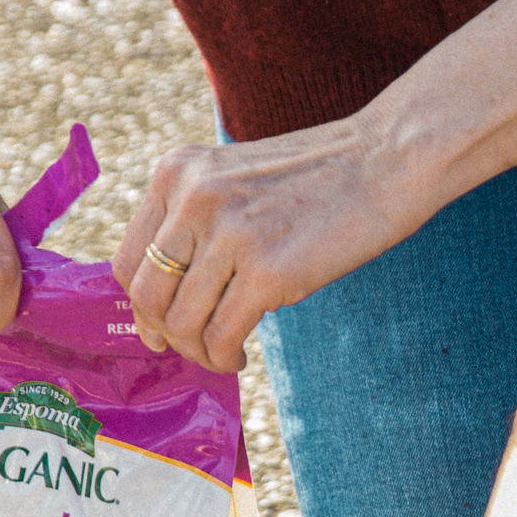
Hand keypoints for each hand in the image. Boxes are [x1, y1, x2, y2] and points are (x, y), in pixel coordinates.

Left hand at [110, 113, 434, 373]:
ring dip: (198, 351)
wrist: (387, 159)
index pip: (129, 258)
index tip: (159, 325)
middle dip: (164, 334)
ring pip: (182, 322)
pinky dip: (224, 357)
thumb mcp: (235, 178)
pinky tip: (240, 356)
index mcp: (178, 172)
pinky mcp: (268, 271)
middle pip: (147, 295)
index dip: (140, 305)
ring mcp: (229, 234)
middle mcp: (194, 199)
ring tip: (222, 354)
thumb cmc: (319, 175)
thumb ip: (197, 220)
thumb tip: (168, 298)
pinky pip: (222, 336)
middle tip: (190, 347)